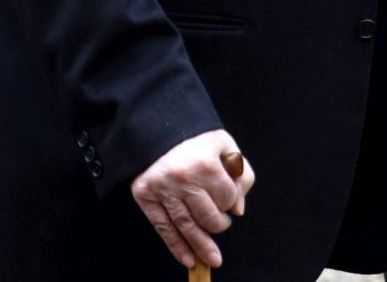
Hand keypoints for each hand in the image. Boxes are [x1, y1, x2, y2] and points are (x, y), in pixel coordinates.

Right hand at [129, 129, 254, 268]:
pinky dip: (177, 246)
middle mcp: (183, 178)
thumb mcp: (225, 145)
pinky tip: (188, 259)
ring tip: (213, 259)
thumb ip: (240, 174)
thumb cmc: (196, 138)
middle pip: (207, 216)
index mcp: (205, 163)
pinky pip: (163, 228)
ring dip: (200, 246)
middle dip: (218, 225)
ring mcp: (162, 189)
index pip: (226, 197)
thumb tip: (238, 210)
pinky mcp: (145, 197)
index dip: (230, 201)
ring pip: (186, 226)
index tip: (227, 198)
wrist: (158, 128)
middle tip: (221, 224)